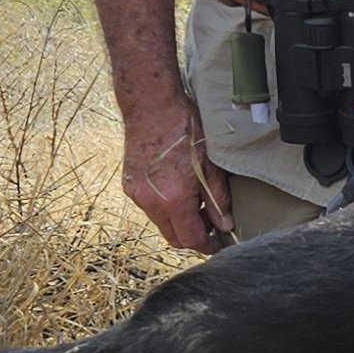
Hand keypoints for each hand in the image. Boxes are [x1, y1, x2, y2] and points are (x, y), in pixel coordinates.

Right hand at [121, 116, 230, 250]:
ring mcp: (136, 194)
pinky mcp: (129, 185)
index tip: (219, 244)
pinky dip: (164, 208)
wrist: (152, 106)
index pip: (191, 239)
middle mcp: (151, 202)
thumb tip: (224, 223)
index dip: (207, 246)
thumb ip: (217, 199)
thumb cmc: (184, 129)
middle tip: (210, 225)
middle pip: (173, 237)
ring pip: (160, 223)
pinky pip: (149, 208)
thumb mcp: (210, 165)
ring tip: (196, 203)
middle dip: (192, 238)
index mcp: (174, 200)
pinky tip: (177, 191)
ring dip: (178, 222)